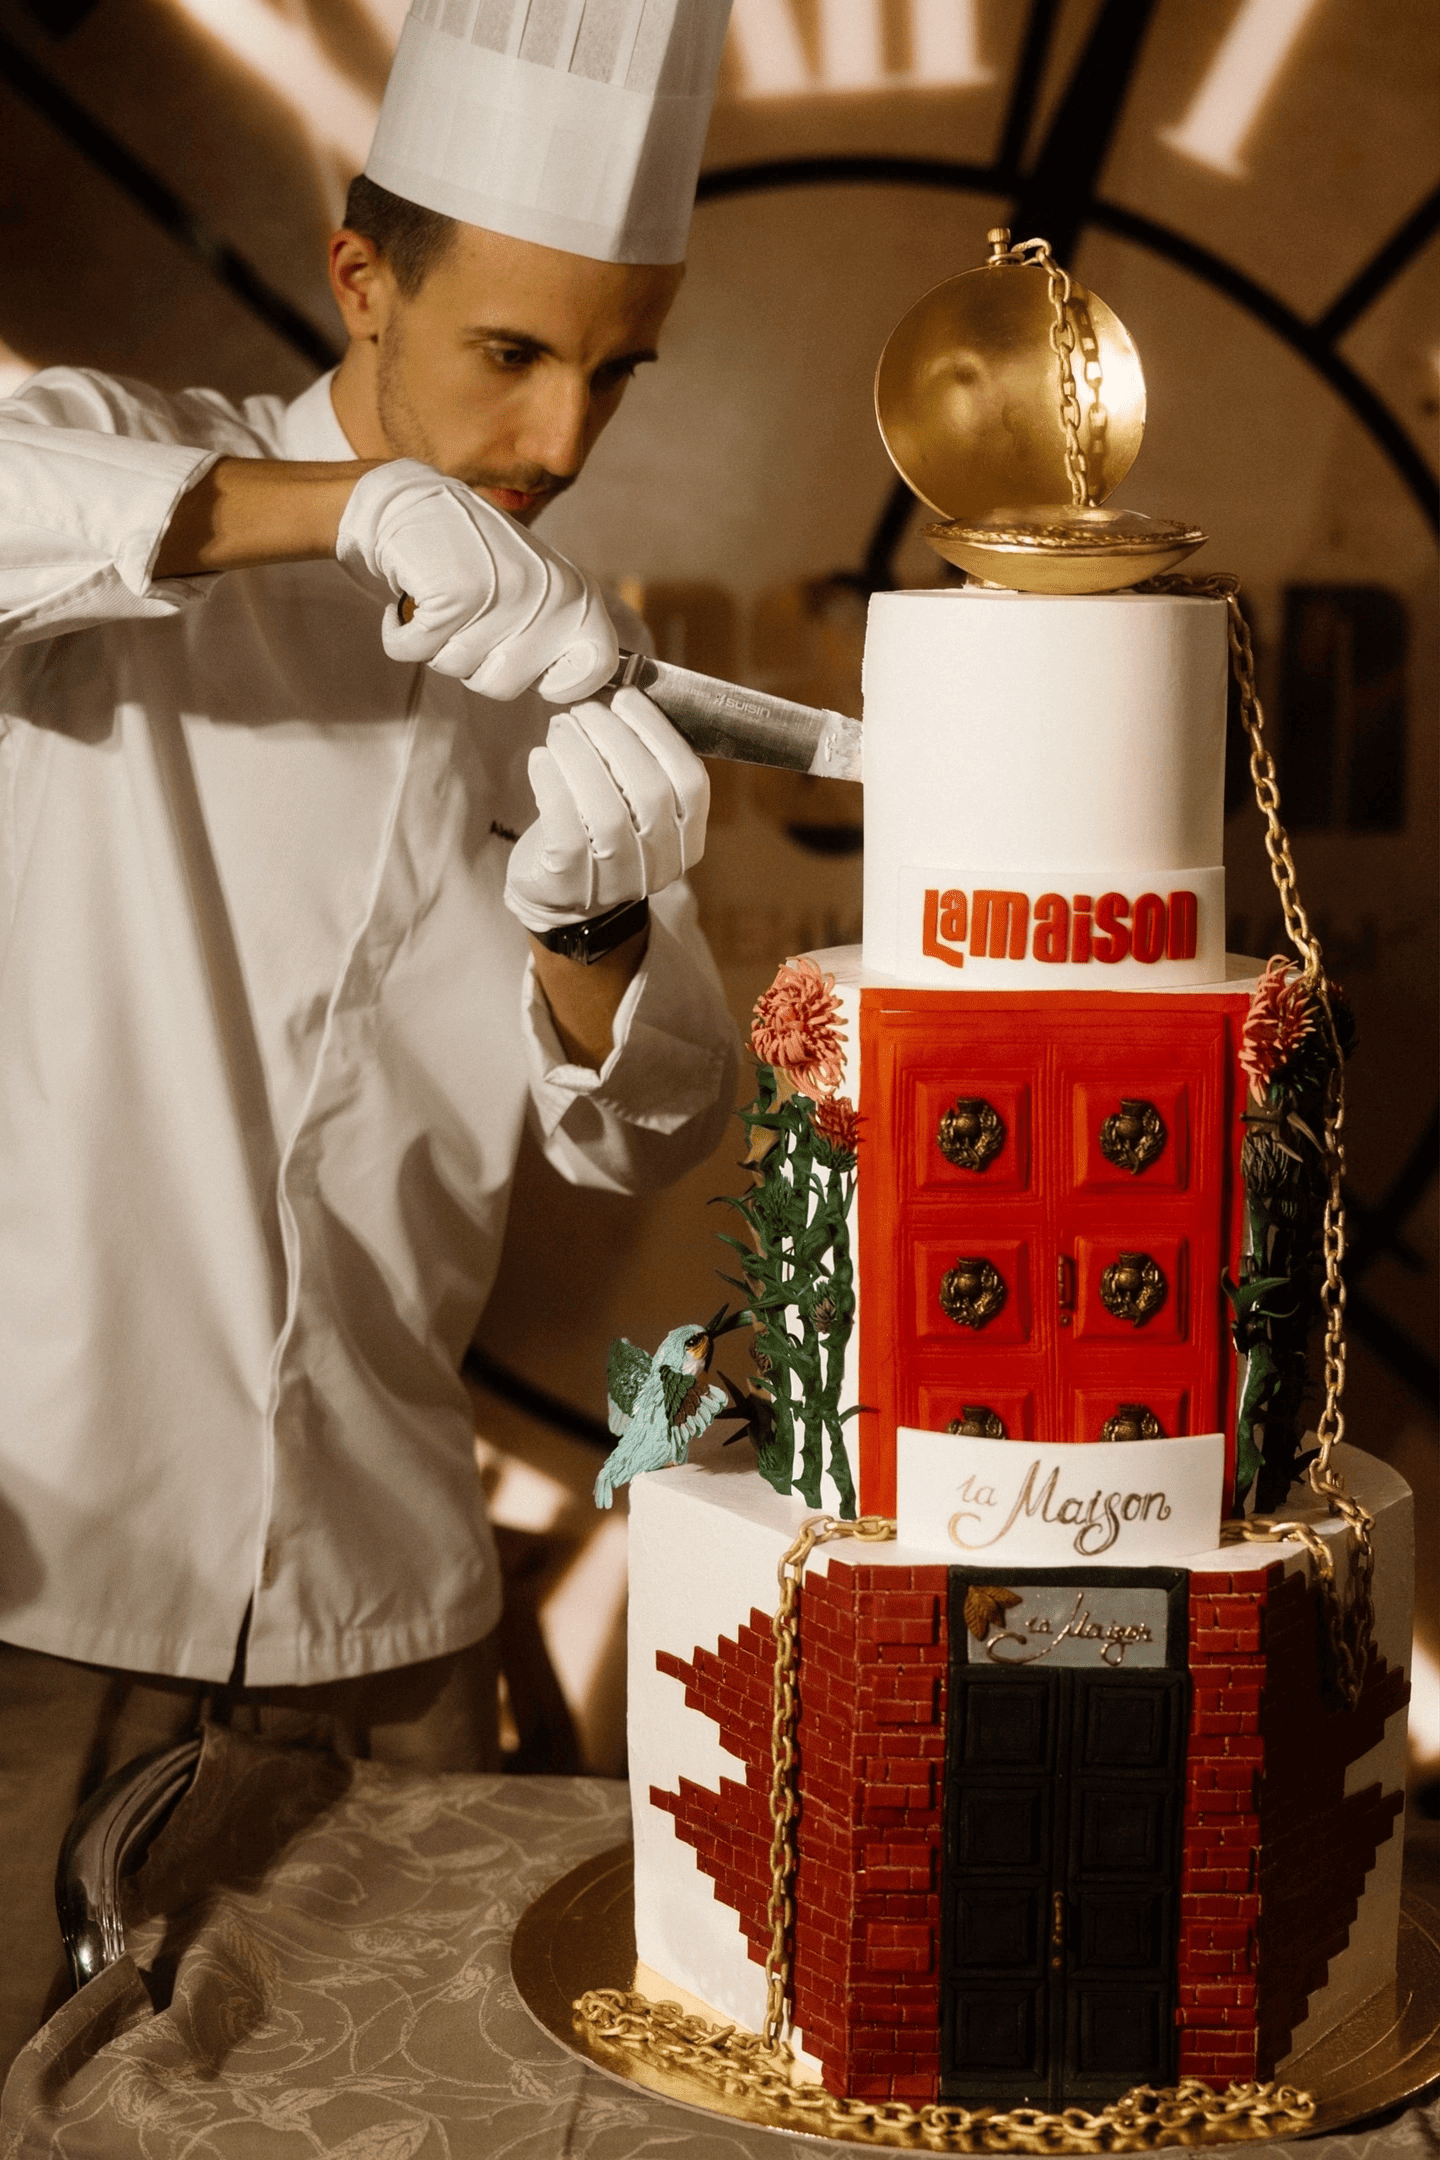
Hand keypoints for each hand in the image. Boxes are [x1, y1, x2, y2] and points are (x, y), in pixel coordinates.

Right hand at [336, 460, 617, 702]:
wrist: (412, 500)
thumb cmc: (471, 555)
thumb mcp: (533, 587)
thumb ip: (554, 633)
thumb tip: (574, 690)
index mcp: (576, 594)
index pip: (598, 666)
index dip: (564, 685)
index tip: (535, 672)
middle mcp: (548, 595)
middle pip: (506, 685)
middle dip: (473, 666)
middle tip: (466, 622)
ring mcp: (503, 595)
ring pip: (457, 668)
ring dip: (435, 643)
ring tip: (442, 600)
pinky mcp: (454, 595)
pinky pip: (416, 650)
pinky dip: (400, 634)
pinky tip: (412, 600)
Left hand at [504, 686, 708, 930]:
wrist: (559, 898)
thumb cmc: (595, 833)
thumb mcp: (630, 802)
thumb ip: (639, 760)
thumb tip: (623, 694)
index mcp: (687, 840)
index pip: (690, 781)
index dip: (659, 733)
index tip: (625, 698)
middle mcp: (661, 865)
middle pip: (649, 792)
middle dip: (613, 738)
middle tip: (582, 710)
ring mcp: (617, 881)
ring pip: (607, 813)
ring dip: (580, 757)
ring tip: (559, 728)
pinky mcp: (569, 886)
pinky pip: (565, 830)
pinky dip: (551, 786)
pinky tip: (539, 759)